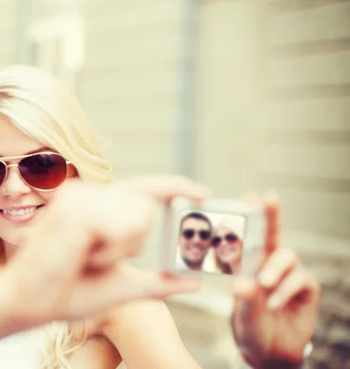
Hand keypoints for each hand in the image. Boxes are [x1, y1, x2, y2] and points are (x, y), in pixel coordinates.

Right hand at [4, 175, 208, 324]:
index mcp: (97, 206)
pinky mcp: (74, 207)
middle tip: (97, 259)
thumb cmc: (68, 292)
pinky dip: (109, 251)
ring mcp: (79, 196)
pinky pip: (119, 226)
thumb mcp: (123, 286)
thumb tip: (193, 282)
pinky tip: (83, 256)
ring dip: (119, 249)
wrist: (30, 302)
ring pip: (136, 216)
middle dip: (132, 243)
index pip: (143, 188)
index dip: (176, 187)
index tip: (204, 194)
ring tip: (86, 258)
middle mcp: (88, 194)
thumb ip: (158, 282)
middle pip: (145, 207)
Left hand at [232, 192, 320, 367]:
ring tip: (263, 284)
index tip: (249, 195)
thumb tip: (240, 284)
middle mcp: (268, 263)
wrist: (270, 352)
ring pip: (287, 256)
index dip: (250, 214)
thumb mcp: (242, 313)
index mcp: (247, 263)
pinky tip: (274, 303)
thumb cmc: (250, 326)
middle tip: (268, 197)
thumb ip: (243, 299)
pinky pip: (300, 279)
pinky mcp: (306, 287)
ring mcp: (288, 274)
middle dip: (271, 213)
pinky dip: (286, 290)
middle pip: (273, 233)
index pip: (247, 235)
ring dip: (275, 267)